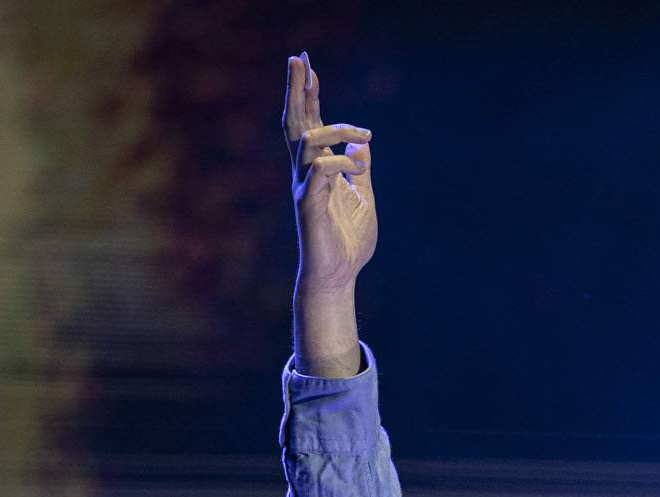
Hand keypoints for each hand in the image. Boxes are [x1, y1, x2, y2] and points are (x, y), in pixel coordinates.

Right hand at [283, 52, 375, 294]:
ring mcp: (305, 186)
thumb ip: (360, 170)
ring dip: (332, 128)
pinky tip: (358, 163)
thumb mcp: (364, 197)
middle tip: (298, 58)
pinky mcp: (308, 205)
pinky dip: (340, 162)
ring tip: (362, 132)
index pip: (311, 122)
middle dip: (297, 89)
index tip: (309, 64)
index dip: (310, 94)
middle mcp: (306, 172)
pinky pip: (320, 173)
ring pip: (305, 141)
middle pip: (295, 122)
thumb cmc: (348, 241)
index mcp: (319, 168)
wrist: (338, 276)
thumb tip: (363, 143)